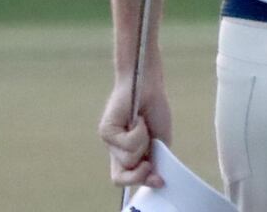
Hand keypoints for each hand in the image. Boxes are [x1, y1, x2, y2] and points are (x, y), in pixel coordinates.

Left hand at [99, 72, 171, 188]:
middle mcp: (115, 151)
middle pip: (120, 178)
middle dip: (139, 172)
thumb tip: (156, 179)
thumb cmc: (155, 109)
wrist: (148, 84)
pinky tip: (138, 118)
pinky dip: (138, 131)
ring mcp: (108, 142)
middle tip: (149, 161)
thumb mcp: (160, 140)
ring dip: (143, 143)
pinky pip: (126, 143)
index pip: (126, 179)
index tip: (159, 180)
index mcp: (128, 154)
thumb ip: (157, 159)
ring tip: (143, 126)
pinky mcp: (106, 131)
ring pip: (127, 159)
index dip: (141, 182)